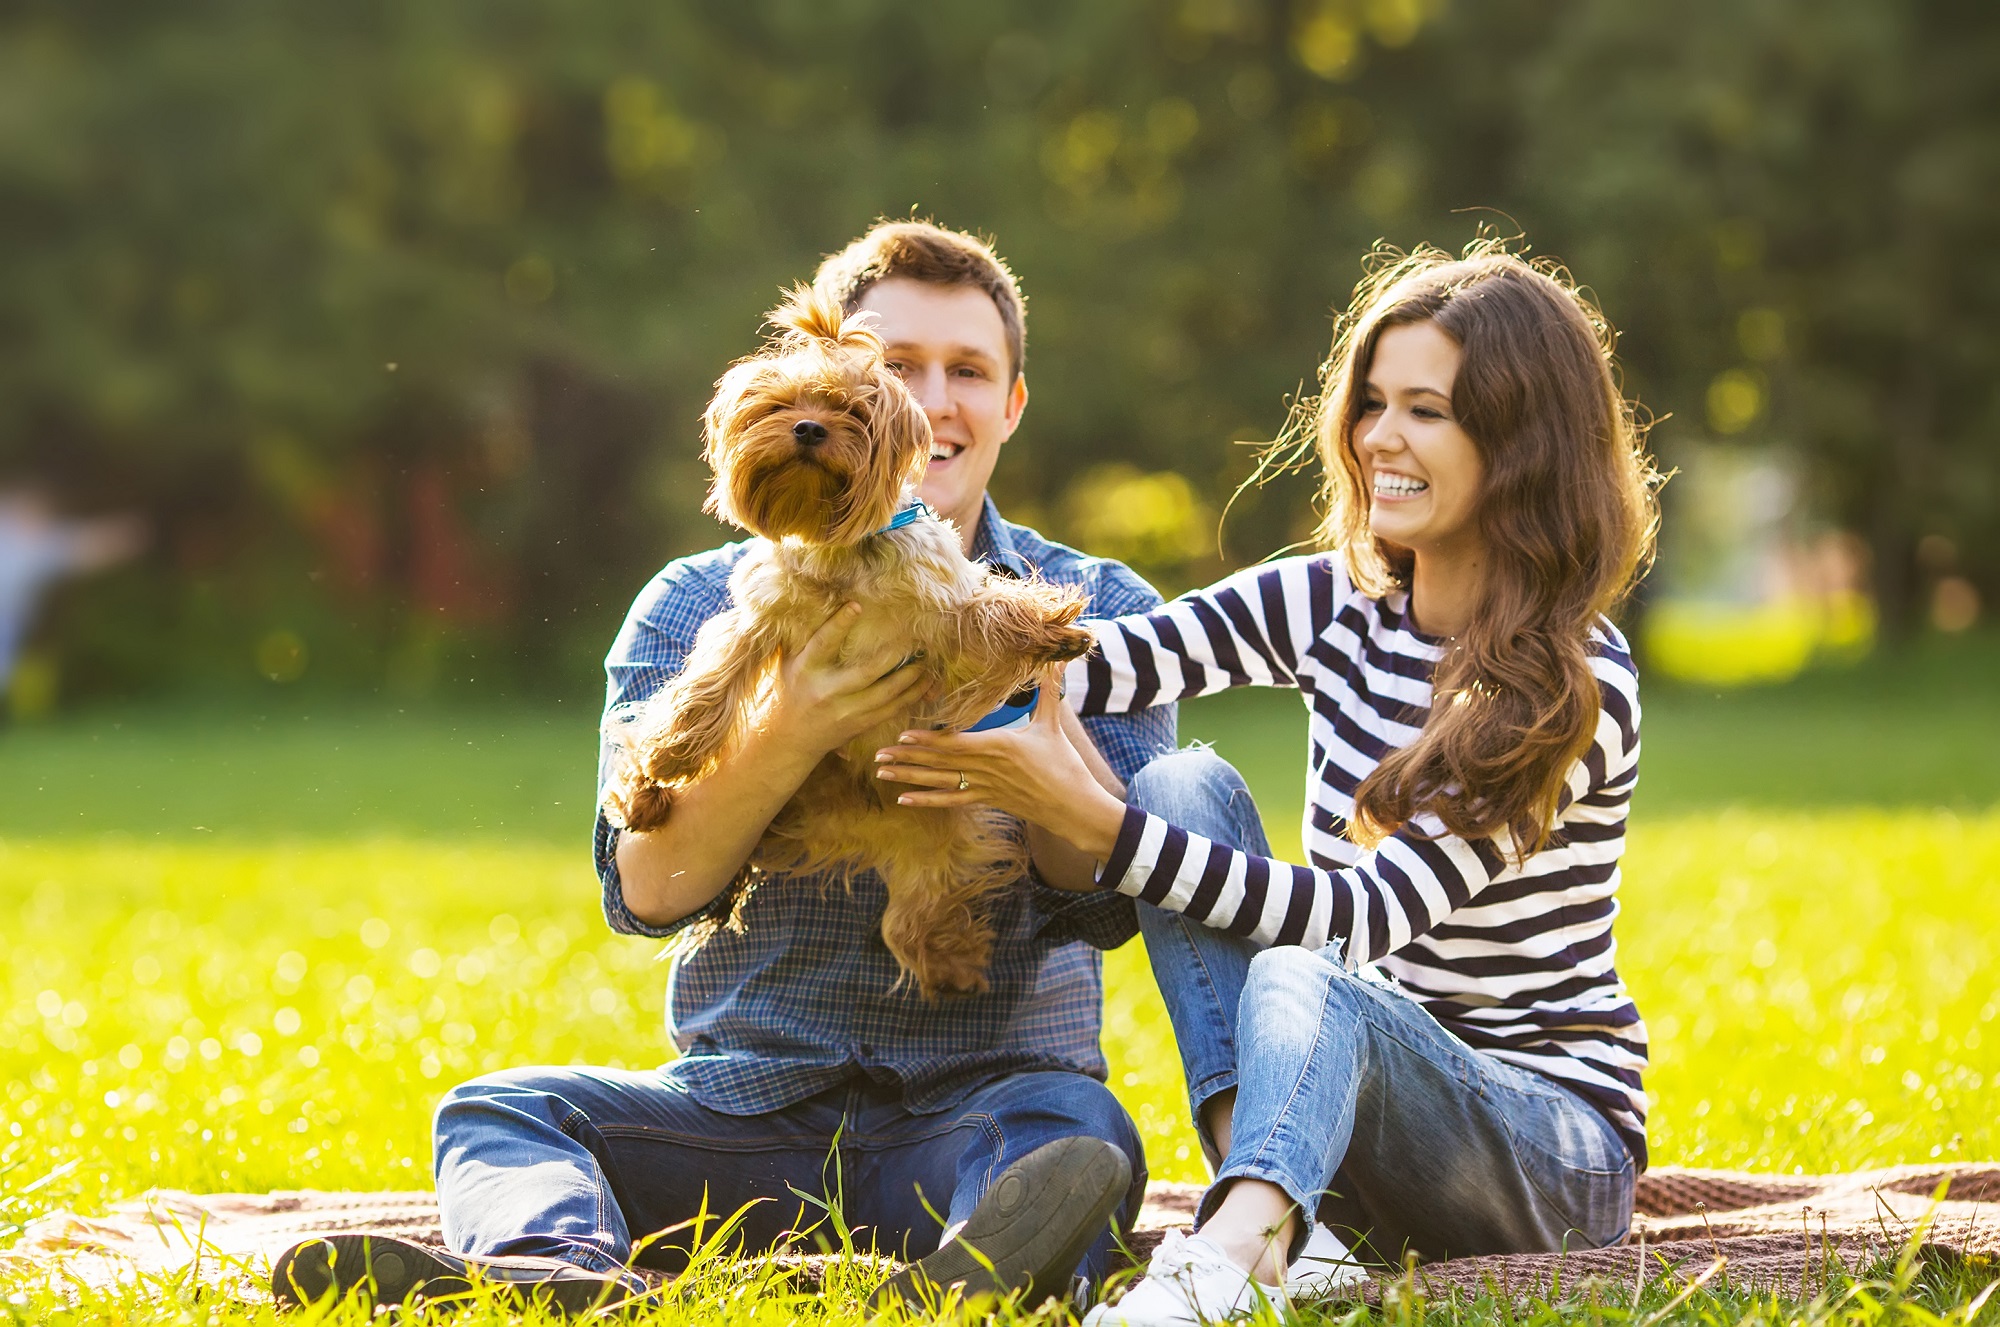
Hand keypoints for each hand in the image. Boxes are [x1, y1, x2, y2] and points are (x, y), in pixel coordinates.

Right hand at [762, 603, 929, 765]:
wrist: (791, 737)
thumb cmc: (792, 688)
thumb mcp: (790, 661)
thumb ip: (806, 636)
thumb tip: (820, 599)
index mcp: (806, 670)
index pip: (823, 644)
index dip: (839, 624)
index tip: (856, 605)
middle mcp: (827, 692)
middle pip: (866, 672)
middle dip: (894, 655)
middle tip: (915, 638)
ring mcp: (846, 711)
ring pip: (887, 693)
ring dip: (912, 676)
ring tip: (927, 659)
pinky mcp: (861, 724)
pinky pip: (892, 709)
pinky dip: (912, 695)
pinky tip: (926, 682)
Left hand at [873, 673, 1126, 860]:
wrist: (1073, 806)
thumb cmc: (1065, 764)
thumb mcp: (1053, 724)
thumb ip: (1049, 691)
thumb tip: (1058, 658)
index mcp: (999, 746)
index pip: (956, 743)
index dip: (928, 741)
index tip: (903, 736)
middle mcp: (986, 768)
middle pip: (940, 763)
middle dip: (907, 759)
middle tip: (878, 755)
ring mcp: (984, 787)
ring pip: (940, 782)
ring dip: (909, 778)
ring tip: (882, 774)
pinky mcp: (987, 800)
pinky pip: (952, 800)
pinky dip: (927, 801)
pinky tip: (903, 801)